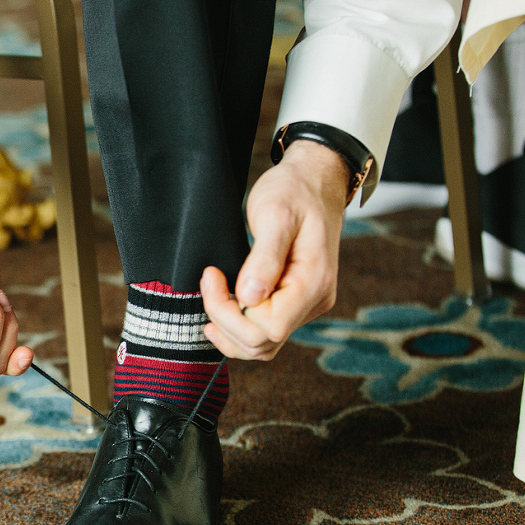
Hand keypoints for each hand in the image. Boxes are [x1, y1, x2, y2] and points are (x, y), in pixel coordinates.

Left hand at [200, 140, 349, 360]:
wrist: (315, 180)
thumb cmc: (295, 191)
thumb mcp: (276, 215)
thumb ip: (264, 258)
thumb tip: (250, 298)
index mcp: (313, 282)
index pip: (267, 327)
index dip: (230, 311)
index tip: (213, 276)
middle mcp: (314, 300)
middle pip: (262, 343)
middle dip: (225, 320)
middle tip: (209, 281)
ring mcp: (306, 305)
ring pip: (262, 345)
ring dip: (229, 329)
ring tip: (211, 296)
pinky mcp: (294, 302)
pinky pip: (264, 331)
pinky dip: (238, 327)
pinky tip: (221, 311)